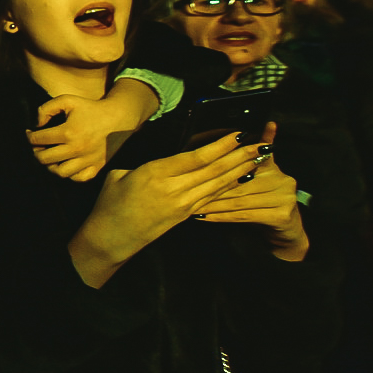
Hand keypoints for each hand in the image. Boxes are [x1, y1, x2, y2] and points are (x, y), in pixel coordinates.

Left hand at [30, 84, 155, 181]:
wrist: (119, 117)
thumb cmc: (91, 108)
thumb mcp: (67, 100)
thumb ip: (46, 109)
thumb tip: (37, 125)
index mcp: (68, 132)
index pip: (38, 140)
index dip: (30, 136)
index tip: (30, 134)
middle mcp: (77, 149)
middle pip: (44, 159)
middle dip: (36, 152)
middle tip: (37, 146)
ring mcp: (88, 160)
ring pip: (60, 172)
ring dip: (50, 166)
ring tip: (50, 157)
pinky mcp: (97, 166)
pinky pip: (78, 178)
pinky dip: (69, 174)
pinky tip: (66, 163)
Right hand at [70, 130, 262, 286]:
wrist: (111, 238)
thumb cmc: (110, 204)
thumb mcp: (119, 175)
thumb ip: (145, 165)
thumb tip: (165, 159)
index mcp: (155, 173)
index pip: (196, 157)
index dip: (220, 145)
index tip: (238, 134)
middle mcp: (174, 189)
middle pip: (214, 169)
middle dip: (240, 155)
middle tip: (262, 144)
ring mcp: (183, 204)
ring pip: (218, 183)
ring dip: (241, 170)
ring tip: (259, 158)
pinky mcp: (186, 215)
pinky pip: (213, 197)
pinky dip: (229, 185)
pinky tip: (242, 177)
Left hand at [190, 123, 306, 257]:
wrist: (286, 229)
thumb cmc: (263, 200)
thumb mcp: (257, 175)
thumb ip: (247, 156)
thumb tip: (248, 132)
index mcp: (273, 166)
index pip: (245, 160)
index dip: (221, 161)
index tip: (197, 163)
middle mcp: (283, 179)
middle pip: (239, 181)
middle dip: (211, 186)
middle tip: (185, 187)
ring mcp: (284, 198)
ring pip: (239, 199)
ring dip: (212, 203)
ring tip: (190, 203)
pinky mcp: (281, 215)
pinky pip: (244, 215)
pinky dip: (221, 216)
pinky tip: (204, 216)